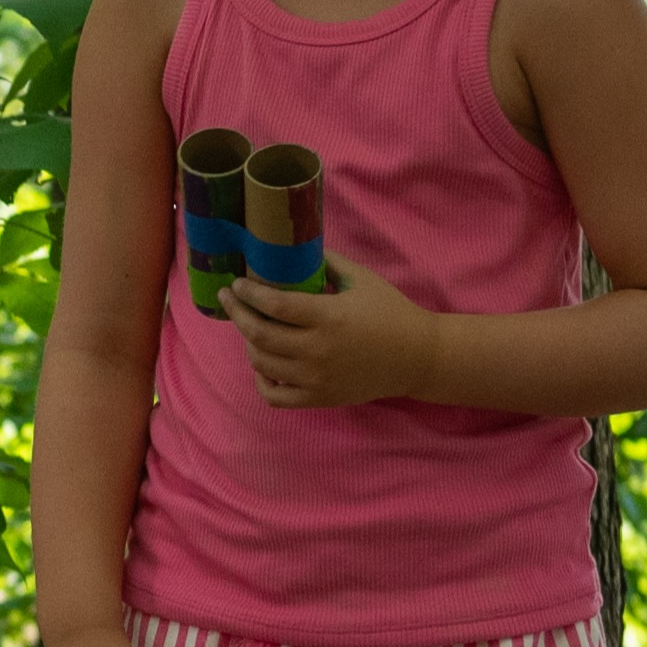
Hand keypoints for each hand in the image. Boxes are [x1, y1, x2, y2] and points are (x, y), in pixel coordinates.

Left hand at [223, 251, 438, 407]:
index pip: (274, 305)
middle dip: (237, 314)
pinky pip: (274, 396)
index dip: (249, 293)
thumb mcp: (362, 279)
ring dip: (248, 342)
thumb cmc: (390, 312)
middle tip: (229, 300)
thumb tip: (293, 248)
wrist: (417, 357)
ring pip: (262, 363)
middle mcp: (318, 350)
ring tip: (249, 326)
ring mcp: (316, 379)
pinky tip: (263, 364)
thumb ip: (327, 262)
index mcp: (328, 317)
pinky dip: (261, 380)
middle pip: (259, 334)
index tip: (237, 284)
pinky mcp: (319, 398)